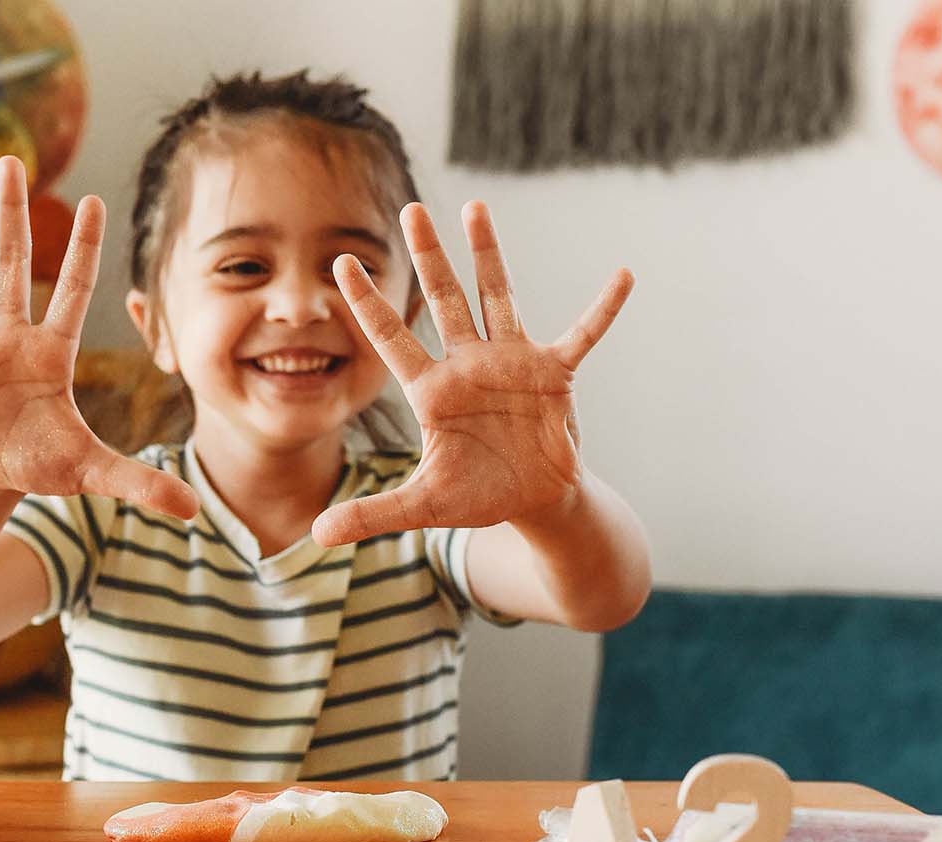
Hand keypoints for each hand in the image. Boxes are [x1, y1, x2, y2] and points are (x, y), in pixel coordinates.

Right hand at [0, 156, 197, 518]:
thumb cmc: (44, 461)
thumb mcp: (93, 472)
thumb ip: (140, 482)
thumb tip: (191, 511)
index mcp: (52, 351)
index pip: (71, 290)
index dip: (83, 248)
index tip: (94, 199)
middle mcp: (9, 335)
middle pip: (11, 263)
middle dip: (12, 214)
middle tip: (11, 160)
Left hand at [313, 201, 632, 545]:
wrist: (533, 501)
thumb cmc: (477, 496)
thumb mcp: (422, 507)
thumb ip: (373, 514)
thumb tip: (318, 535)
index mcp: (432, 391)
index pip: (391, 339)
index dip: (367, 304)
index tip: (340, 263)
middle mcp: (468, 365)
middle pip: (444, 300)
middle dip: (429, 256)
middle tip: (411, 208)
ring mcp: (511, 364)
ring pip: (497, 297)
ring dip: (488, 254)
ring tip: (475, 206)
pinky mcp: (554, 374)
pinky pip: (582, 335)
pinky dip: (603, 309)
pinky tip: (623, 276)